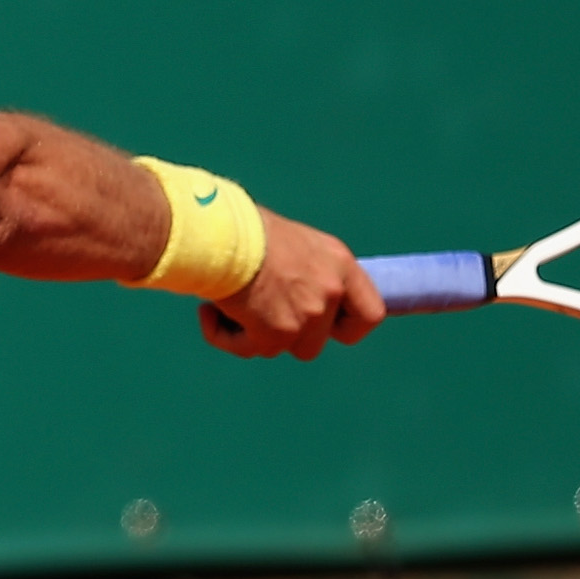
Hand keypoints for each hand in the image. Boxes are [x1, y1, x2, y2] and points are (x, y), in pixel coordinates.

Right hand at [200, 210, 385, 361]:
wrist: (220, 233)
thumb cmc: (245, 229)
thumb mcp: (295, 244)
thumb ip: (308, 274)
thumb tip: (294, 298)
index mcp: (340, 263)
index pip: (372, 314)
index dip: (348, 328)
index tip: (328, 329)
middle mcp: (331, 291)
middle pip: (315, 342)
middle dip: (285, 334)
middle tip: (258, 311)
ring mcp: (308, 315)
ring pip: (281, 348)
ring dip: (253, 334)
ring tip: (228, 305)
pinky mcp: (278, 333)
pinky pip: (250, 349)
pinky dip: (225, 335)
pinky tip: (208, 311)